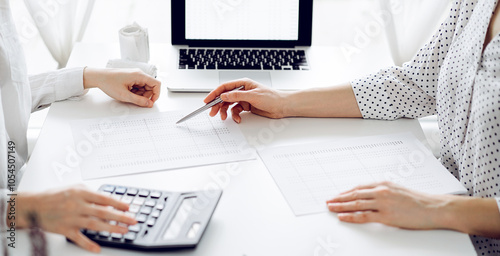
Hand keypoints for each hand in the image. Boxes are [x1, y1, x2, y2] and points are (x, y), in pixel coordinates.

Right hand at [17, 185, 136, 252]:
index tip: (129, 207)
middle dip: (120, 217)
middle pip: (103, 212)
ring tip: (123, 230)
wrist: (33, 205)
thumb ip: (91, 194)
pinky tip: (98, 248)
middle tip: (133, 220)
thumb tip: (108, 202)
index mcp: (81, 193)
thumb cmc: (55, 196)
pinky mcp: (64, 229)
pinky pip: (78, 238)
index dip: (118, 203)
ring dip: (111, 228)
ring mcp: (71, 218)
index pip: (104, 198)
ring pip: (94, 225)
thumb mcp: (75, 188)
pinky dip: (88, 244)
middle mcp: (77, 205)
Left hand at [84, 67, 160, 107]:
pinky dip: (135, 92)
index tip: (151, 102)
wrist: (98, 77)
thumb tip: (149, 104)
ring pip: (144, 88)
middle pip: (150, 87)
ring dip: (140, 95)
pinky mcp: (131, 78)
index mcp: (139, 75)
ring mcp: (135, 76)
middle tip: (137, 101)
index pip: (156, 84)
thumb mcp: (124, 95)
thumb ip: (139, 101)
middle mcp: (139, 74)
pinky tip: (127, 93)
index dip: (156, 94)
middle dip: (146, 96)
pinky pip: (138, 87)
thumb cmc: (109, 82)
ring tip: (129, 96)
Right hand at [204, 78, 289, 122]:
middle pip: (225, 97)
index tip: (207, 100)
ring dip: (225, 111)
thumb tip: (224, 96)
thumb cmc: (272, 97)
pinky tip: (237, 119)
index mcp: (243, 83)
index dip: (214, 93)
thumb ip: (237, 96)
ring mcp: (244, 98)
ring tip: (223, 117)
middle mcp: (242, 90)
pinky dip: (235, 115)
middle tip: (212, 112)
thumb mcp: (252, 96)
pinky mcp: (247, 106)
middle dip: (217, 105)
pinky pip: (236, 111)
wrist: (282, 106)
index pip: (224, 87)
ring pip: (229, 105)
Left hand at [326, 181, 451, 229]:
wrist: (434, 208)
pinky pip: (364, 216)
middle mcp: (381, 191)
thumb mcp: (399, 190)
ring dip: (341, 206)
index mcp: (384, 184)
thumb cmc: (419, 201)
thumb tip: (372, 196)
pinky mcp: (386, 216)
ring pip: (356, 204)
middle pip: (354, 195)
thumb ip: (384, 192)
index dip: (346, 192)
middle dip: (339, 198)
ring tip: (331, 208)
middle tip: (329, 201)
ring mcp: (383, 203)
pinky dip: (351, 216)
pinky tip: (342, 216)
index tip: (338, 195)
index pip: (359, 188)